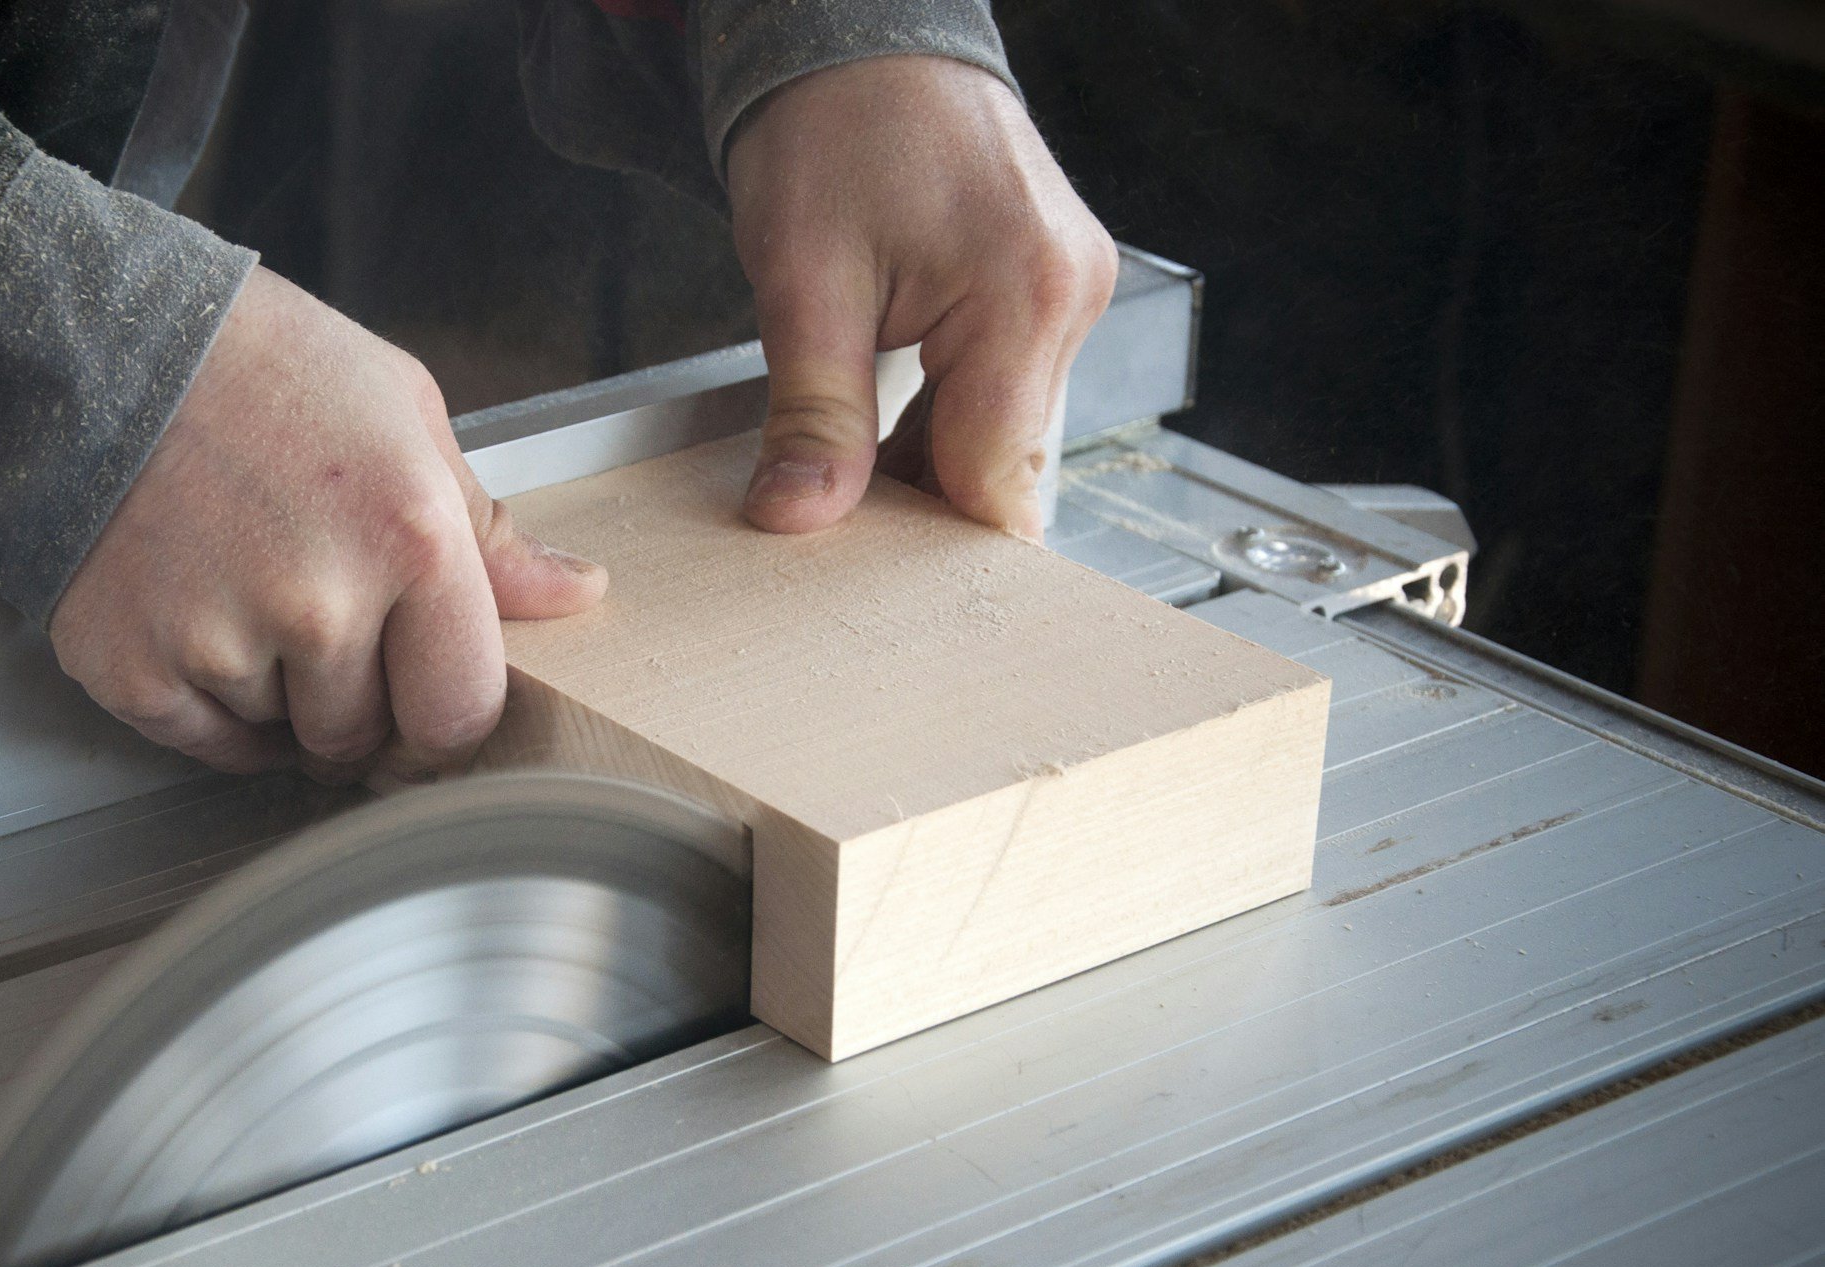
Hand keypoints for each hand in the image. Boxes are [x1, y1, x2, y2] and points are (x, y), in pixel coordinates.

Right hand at [50, 266, 605, 778]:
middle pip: (364, 740)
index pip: (460, 714)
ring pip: (282, 741)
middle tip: (321, 619)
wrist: (99, 343)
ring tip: (248, 589)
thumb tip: (570, 593)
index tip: (424, 703)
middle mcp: (319, 604)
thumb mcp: (404, 415)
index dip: (445, 719)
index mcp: (410, 541)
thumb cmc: (258, 365)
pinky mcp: (134, 668)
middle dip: (356, 703)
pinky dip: (210, 705)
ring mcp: (221, 644)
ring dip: (278, 696)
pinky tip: (203, 619)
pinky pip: (206, 745)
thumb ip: (488, 530)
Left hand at [726, 56, 1117, 540]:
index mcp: (1027, 293)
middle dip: (922, 516)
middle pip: (1005, 467)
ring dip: (925, 471)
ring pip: (1001, 437)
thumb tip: (801, 517)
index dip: (936, 555)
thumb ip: (812, 413)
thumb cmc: (833, 123)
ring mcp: (1066, 292)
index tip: (875, 604)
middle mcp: (1069, 296)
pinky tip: (877, 437)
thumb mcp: (801, 279)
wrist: (857, 35)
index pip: (997, 479)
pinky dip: (938, 427)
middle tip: (834, 547)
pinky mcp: (1044, 291)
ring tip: (844, 477)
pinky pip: (999, 395)